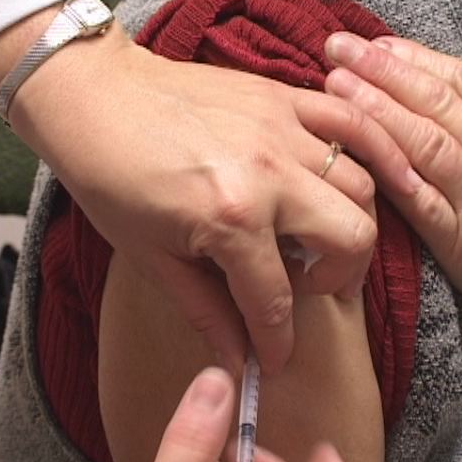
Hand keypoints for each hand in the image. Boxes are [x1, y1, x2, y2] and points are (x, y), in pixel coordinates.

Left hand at [10, 25, 413, 375]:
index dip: (278, 341)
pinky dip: (368, 151)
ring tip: (321, 240)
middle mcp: (270, 174)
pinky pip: (350, 122)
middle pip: (350, 239)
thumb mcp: (152, 257)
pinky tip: (357, 179)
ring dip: (350, 225)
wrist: (93, 99)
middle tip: (306, 287)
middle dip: (337, 280)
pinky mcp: (283, 98)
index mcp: (230, 219)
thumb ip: (205, 311)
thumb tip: (237, 363)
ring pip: (360, 186)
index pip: (275, 299)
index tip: (275, 358)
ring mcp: (282, 130)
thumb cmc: (109, 179)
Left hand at [323, 18, 461, 374]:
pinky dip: (383, 169)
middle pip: (436, 106)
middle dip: (382, 74)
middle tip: (339, 51)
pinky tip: (352, 147)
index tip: (376, 44)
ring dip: (373, 113)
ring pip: (422, 146)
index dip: (416, 60)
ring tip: (335, 88)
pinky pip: (414, 199)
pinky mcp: (458, 241)